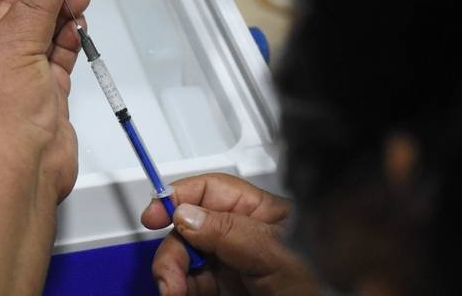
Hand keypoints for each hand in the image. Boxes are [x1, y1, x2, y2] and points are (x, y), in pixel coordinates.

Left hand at [0, 0, 88, 200]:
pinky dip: (67, 38)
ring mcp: (13, 77)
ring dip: (57, 8)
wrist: (8, 174)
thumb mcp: (11, 44)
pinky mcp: (41, 96)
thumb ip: (35, 6)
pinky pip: (55, 57)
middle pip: (10, 7)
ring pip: (37, 31)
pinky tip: (77, 21)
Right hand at [141, 173, 317, 295]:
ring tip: (174, 291)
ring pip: (183, 258)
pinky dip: (178, 290)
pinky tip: (179, 294)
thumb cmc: (324, 284)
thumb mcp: (275, 253)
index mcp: (257, 212)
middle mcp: (239, 235)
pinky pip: (189, 284)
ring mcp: (230, 264)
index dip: (177, 197)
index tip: (154, 213)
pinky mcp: (223, 290)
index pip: (208, 192)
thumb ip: (231, 231)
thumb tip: (187, 215)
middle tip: (170, 275)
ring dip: (171, 273)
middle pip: (187, 228)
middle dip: (172, 249)